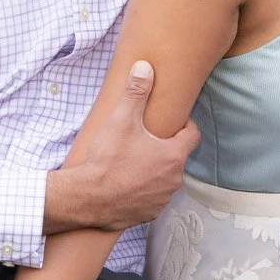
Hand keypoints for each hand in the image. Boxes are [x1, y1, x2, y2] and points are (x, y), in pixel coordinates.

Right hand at [71, 60, 199, 230]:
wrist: (86, 199)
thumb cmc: (106, 160)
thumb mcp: (121, 120)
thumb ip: (136, 92)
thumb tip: (144, 66)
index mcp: (174, 155)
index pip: (192, 135)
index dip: (183, 125)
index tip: (170, 122)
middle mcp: (174, 179)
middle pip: (178, 157)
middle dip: (166, 148)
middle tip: (146, 141)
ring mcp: (162, 199)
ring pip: (166, 179)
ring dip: (156, 171)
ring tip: (135, 162)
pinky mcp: (149, 214)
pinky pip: (153, 198)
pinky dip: (145, 191)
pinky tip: (128, 183)